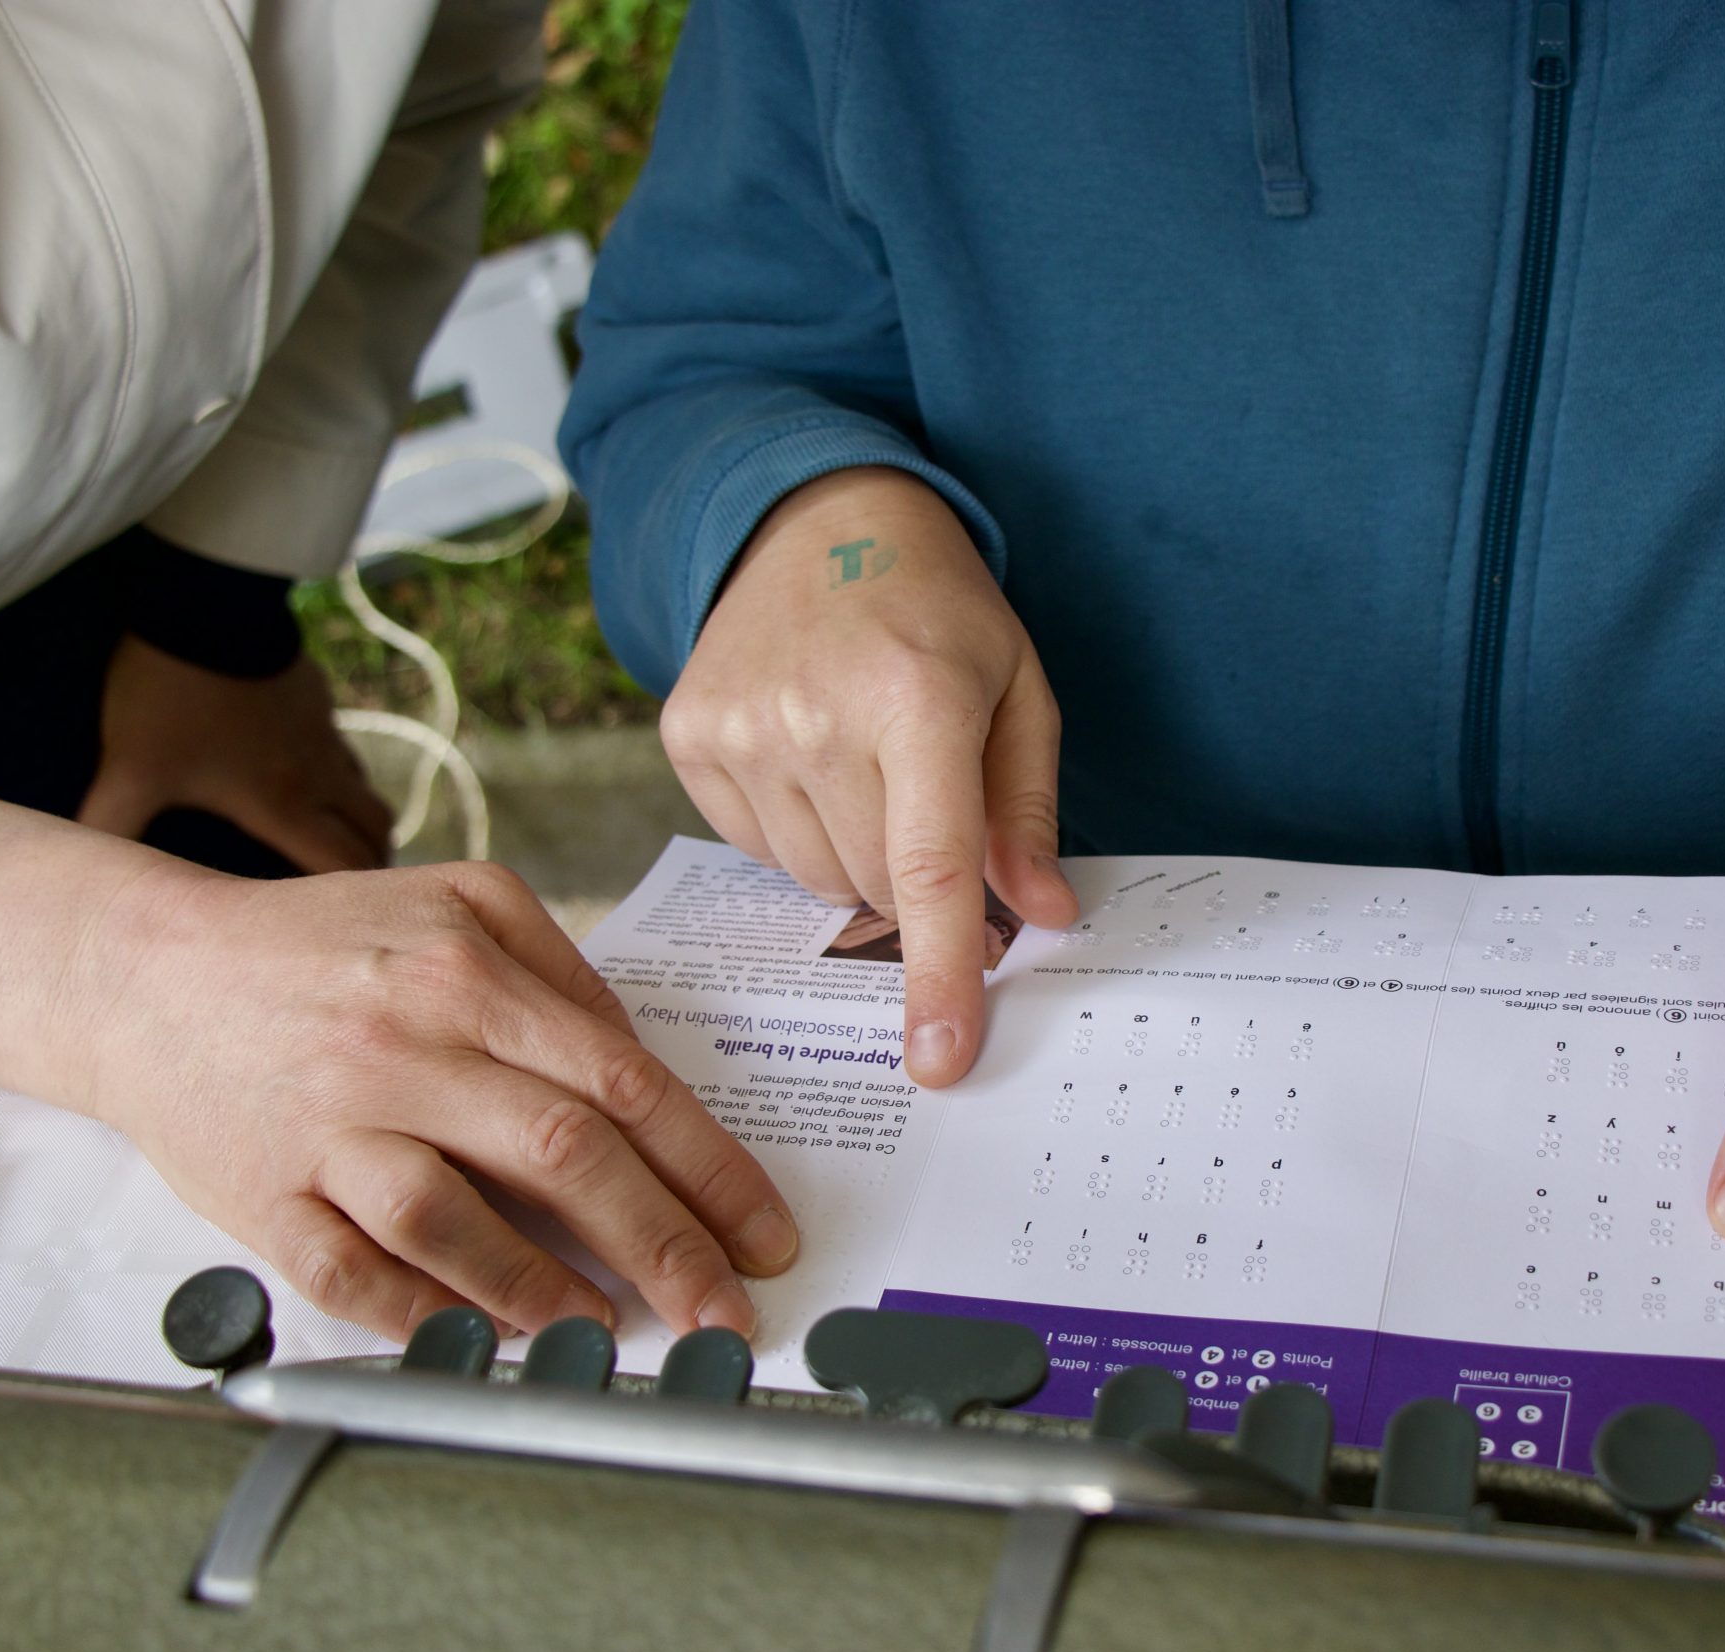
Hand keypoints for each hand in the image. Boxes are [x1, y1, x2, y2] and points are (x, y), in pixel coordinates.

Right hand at [76, 858, 798, 1338]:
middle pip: (561, 1154)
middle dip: (663, 1245)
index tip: (762, 1233)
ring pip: (454, 1221)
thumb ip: (562, 975)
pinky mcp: (261, 1193)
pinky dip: (427, 1314)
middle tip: (723, 1312)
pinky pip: (352, 1272)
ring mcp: (327, 1124)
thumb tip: (649, 1074)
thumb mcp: (460, 904)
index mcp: (466, 970)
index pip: (620, 1082)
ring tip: (612, 1329)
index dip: (706, 1168)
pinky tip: (492, 1334)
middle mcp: (402, 1045)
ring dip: (547, 1290)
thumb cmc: (325, 947)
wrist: (147, 975)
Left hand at [79, 634, 393, 872]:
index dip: (353, 902)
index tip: (346, 923)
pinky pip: (344, 752)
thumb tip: (75, 877)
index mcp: (283, 804)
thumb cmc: (169, 694)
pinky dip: (340, 778)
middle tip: (355, 896)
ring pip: (367, 792)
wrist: (202, 605)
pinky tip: (309, 778)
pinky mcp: (319, 701)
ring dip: (360, 823)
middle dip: (372, 866)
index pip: (344, 867)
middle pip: (375, 832)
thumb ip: (108, 825)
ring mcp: (325, 734)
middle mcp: (319, 775)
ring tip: (339, 844)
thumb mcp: (128, 768)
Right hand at [661, 467, 1079, 1085]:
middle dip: (913, 871)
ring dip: (852, 851)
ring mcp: (739, 729)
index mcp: (919, 699)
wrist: (813, 517)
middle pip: (876, 887)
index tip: (942, 1060)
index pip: (930, 869)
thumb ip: (1027, 811)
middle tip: (921, 787)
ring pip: (815, 881)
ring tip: (860, 758)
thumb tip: (1038, 917)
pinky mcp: (686, 737)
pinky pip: (756, 851)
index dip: (943, 974)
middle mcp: (816, 717)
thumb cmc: (936, 609)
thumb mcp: (1017, 688)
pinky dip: (795, 827)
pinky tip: (806, 752)